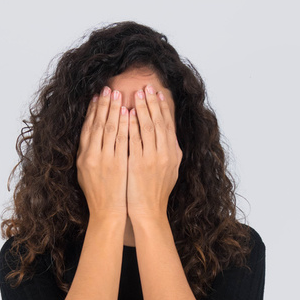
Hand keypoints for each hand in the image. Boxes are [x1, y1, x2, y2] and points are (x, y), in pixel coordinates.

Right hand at [77, 86, 128, 220]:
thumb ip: (87, 154)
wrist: (107, 212)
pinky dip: (125, 125)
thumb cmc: (98, 194)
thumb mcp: (85, 172)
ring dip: (114, 110)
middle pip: (97, 124)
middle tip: (107, 89)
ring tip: (118, 95)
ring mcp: (105, 159)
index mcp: (82, 157)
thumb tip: (90, 136)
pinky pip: (122, 140)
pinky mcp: (118, 164)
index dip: (92, 111)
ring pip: (109, 129)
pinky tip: (128, 113)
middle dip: (103, 105)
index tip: (96, 97)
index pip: (87, 128)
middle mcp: (91, 156)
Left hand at [126, 85, 182, 221]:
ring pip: (147, 128)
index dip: (162, 107)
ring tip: (134, 94)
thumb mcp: (169, 170)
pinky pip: (134, 140)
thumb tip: (168, 136)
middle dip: (151, 103)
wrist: (149, 212)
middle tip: (146, 87)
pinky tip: (125, 115)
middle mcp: (165, 154)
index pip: (168, 124)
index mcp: (173, 153)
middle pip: (158, 122)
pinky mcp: (138, 164)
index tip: (157, 93)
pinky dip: (130, 126)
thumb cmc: (155, 193)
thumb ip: (169, 152)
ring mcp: (152, 159)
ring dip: (140, 109)